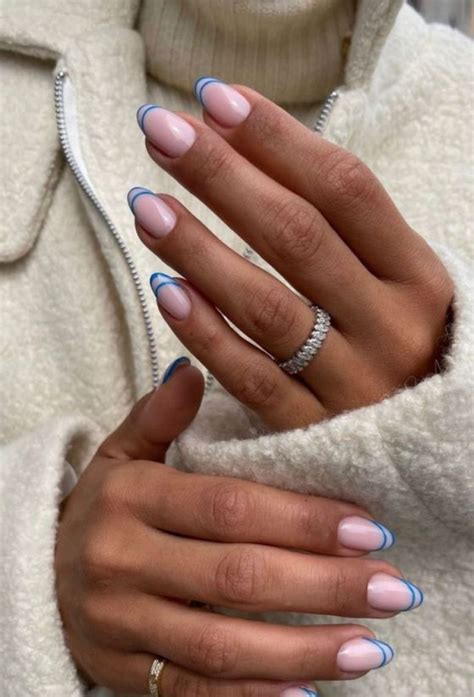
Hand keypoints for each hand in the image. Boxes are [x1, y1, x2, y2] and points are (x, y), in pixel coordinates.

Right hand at [55, 359, 420, 695]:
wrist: (35, 573)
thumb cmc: (99, 508)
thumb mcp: (118, 455)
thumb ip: (157, 417)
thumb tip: (191, 369)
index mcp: (130, 496)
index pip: (228, 507)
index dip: (301, 519)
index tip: (368, 528)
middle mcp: (121, 560)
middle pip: (236, 575)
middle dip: (322, 585)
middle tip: (391, 589)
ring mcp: (120, 623)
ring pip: (221, 643)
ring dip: (303, 648)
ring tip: (370, 645)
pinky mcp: (123, 671)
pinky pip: (193, 690)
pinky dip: (253, 695)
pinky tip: (310, 689)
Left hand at [130, 78, 453, 430]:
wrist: (433, 440)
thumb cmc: (399, 338)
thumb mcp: (397, 278)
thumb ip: (345, 229)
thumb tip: (249, 150)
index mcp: (419, 277)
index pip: (346, 190)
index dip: (278, 140)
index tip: (218, 100)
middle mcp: (390, 328)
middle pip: (298, 238)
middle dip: (223, 177)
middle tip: (163, 133)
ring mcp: (352, 384)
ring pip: (266, 307)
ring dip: (199, 250)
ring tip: (147, 206)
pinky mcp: (312, 431)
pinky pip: (250, 379)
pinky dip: (205, 332)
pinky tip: (164, 289)